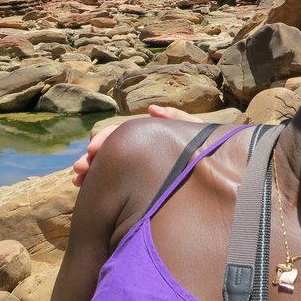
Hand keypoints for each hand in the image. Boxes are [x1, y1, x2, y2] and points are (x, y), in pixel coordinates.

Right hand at [71, 104, 204, 185]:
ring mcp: (139, 174)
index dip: (105, 140)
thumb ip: (177, 120)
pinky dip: (100, 186)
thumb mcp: (197, 136)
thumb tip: (152, 109)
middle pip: (111, 153)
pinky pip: (115, 187)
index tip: (92, 150)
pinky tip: (87, 191)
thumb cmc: (210, 154)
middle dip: (93, 159)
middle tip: (79, 170)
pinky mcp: (139, 191)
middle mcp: (141, 155)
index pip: (122, 136)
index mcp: (151, 139)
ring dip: (93, 173)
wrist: (222, 180)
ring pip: (109, 170)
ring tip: (78, 181)